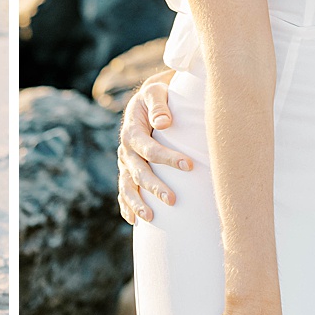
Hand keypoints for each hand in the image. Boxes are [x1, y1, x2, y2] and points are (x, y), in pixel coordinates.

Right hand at [117, 77, 190, 224]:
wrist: (146, 100)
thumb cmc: (156, 96)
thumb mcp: (156, 93)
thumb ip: (159, 106)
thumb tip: (164, 123)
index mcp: (132, 131)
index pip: (150, 148)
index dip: (168, 158)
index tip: (189, 166)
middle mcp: (125, 149)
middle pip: (139, 172)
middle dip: (155, 187)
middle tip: (172, 200)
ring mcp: (125, 162)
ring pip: (128, 186)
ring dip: (137, 203)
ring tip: (150, 217)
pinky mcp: (127, 170)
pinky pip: (124, 190)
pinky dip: (127, 206)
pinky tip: (134, 221)